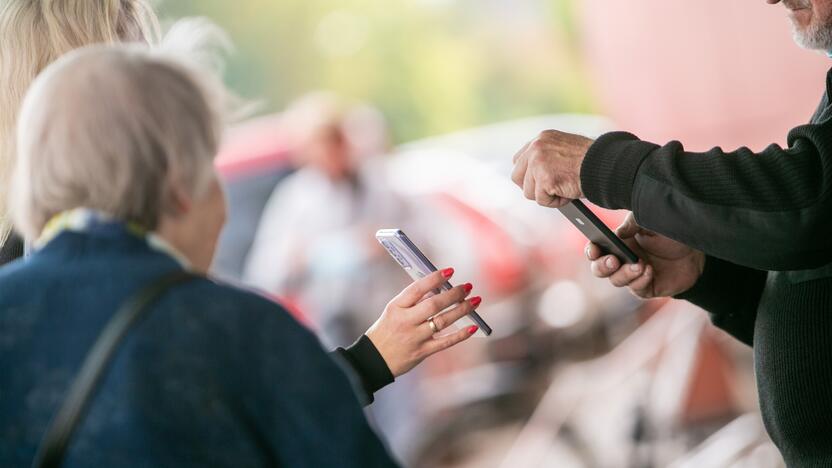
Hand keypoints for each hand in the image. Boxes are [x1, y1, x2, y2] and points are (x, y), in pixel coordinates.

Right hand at [366, 268, 481, 376]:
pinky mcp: (422, 352)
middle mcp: (405, 321)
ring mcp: (414, 338)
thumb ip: (414, 301)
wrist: (374, 360)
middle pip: (433, 305)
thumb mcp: (393, 311)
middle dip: (453, 294)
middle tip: (467, 286)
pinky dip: (461, 334)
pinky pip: (445, 342)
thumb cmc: (386, 331)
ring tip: (474, 301)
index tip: (450, 271)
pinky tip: (474, 326)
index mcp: (396, 307)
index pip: (417, 289)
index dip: (434, 278)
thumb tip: (439, 288)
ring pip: (442, 321)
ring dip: (461, 310)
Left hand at [511, 129, 593, 207]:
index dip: (528, 175)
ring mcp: (538, 162)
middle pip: (516, 177)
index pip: (519, 160)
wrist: (605, 166)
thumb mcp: (565, 151)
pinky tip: (568, 192)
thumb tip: (534, 175)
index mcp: (542, 138)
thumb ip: (548, 158)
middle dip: (531, 187)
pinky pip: (541, 200)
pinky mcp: (544, 178)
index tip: (537, 181)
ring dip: (546, 195)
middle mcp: (536, 147)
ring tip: (564, 187)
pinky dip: (555, 201)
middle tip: (548, 190)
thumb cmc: (592, 163)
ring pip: (528, 191)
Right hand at [586, 213, 704, 297]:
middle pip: (599, 269)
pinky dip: (641, 280)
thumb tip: (617, 234)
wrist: (696, 250)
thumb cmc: (670, 232)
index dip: (591, 251)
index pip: (596, 249)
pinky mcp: (647, 288)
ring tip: (640, 264)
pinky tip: (649, 270)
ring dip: (625, 273)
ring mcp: (633, 276)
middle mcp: (621, 260)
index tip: (595, 249)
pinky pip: (636, 289)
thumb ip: (632, 224)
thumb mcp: (650, 219)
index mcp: (618, 243)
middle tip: (613, 260)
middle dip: (602, 266)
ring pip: (616, 281)